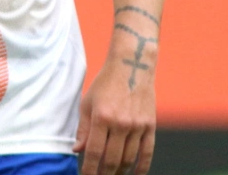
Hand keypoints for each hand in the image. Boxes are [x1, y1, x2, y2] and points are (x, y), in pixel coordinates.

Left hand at [73, 54, 156, 174]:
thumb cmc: (106, 83)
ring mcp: (137, 125)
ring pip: (129, 159)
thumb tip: (77, 151)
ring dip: (119, 172)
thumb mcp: (88, 102)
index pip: (94, 153)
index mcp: (102, 118)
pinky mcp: (150, 125)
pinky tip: (135, 174)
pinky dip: (141, 167)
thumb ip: (83, 129)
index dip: (89, 170)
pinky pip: (147, 152)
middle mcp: (121, 124)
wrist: (132, 65)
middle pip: (112, 160)